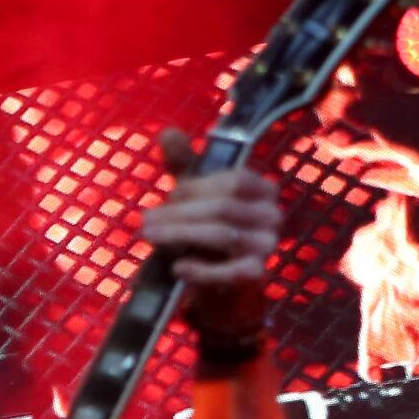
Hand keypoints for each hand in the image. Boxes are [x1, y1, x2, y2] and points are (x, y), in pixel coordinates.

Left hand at [145, 127, 282, 333]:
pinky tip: (177, 267)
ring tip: (150, 238)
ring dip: (180, 235)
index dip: (195, 187)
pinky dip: (201, 269)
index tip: (167, 197)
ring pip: (223, 235)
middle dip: (179, 214)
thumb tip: (168, 132)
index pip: (233, 180)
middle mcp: (272, 214)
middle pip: (224, 207)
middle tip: (145, 222)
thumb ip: (183, 164)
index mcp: (262, 189)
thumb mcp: (193, 195)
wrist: (218, 286)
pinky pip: (231, 271)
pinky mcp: (257, 274)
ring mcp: (268, 245)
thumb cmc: (205, 231)